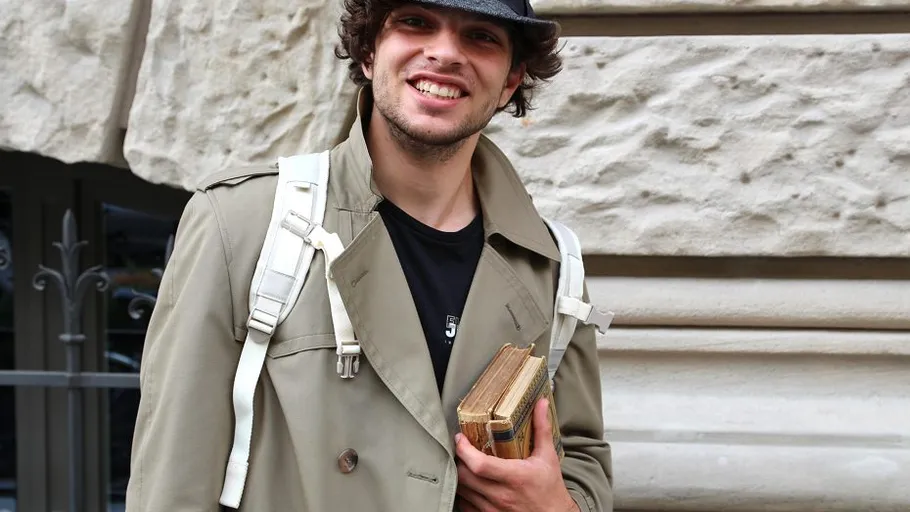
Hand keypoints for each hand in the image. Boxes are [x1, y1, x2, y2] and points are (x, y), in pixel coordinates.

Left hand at [454, 398, 578, 511]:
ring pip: (462, 490)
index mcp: (516, 477)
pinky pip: (465, 505)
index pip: (480, 465)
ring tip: (464, 463)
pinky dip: (463, 492)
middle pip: (464, 476)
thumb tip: (540, 403)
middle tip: (461, 448)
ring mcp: (493, 510)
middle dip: (458, 459)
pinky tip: (470, 483)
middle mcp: (502, 496)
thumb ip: (542, 428)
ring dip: (459, 475)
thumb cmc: (550, 489)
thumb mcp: (547, 457)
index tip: (460, 437)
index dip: (464, 450)